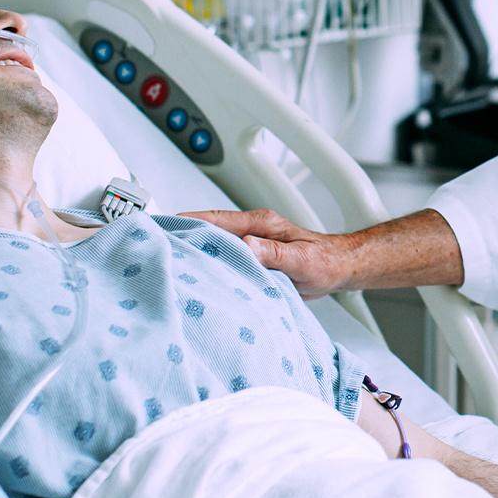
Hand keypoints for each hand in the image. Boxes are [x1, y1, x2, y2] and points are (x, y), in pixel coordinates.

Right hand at [180, 210, 348, 297]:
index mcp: (260, 224)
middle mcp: (252, 231)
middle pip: (209, 229)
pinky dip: (210, 265)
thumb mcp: (301, 259)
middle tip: (159, 247)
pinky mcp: (252, 259)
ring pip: (215, 244)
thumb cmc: (324, 262)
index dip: (190, 222)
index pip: (216, 219)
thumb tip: (246, 245)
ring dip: (195, 251)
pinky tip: (198, 277)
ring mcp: (250, 244)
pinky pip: (225, 259)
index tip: (167, 228)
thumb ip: (274, 252)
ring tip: (171, 263)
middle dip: (184, 235)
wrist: (338, 269)